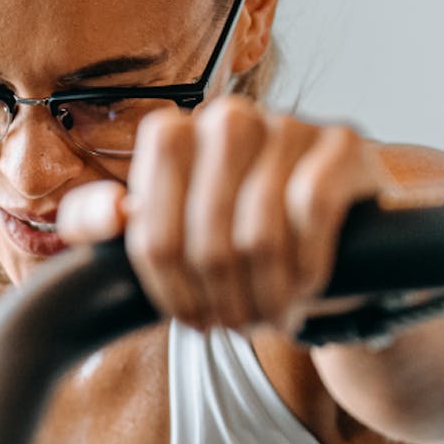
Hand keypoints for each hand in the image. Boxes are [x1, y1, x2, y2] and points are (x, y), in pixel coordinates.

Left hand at [58, 97, 388, 333]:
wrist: (337, 233)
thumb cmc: (238, 234)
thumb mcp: (167, 231)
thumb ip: (101, 220)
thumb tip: (109, 214)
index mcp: (171, 135)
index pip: (150, 230)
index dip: (169, 289)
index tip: (189, 319)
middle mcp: (226, 118)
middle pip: (206, 239)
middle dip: (221, 298)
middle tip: (236, 326)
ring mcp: (287, 125)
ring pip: (259, 233)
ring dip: (265, 294)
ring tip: (268, 317)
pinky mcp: (342, 143)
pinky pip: (312, 212)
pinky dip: (306, 267)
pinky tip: (304, 290)